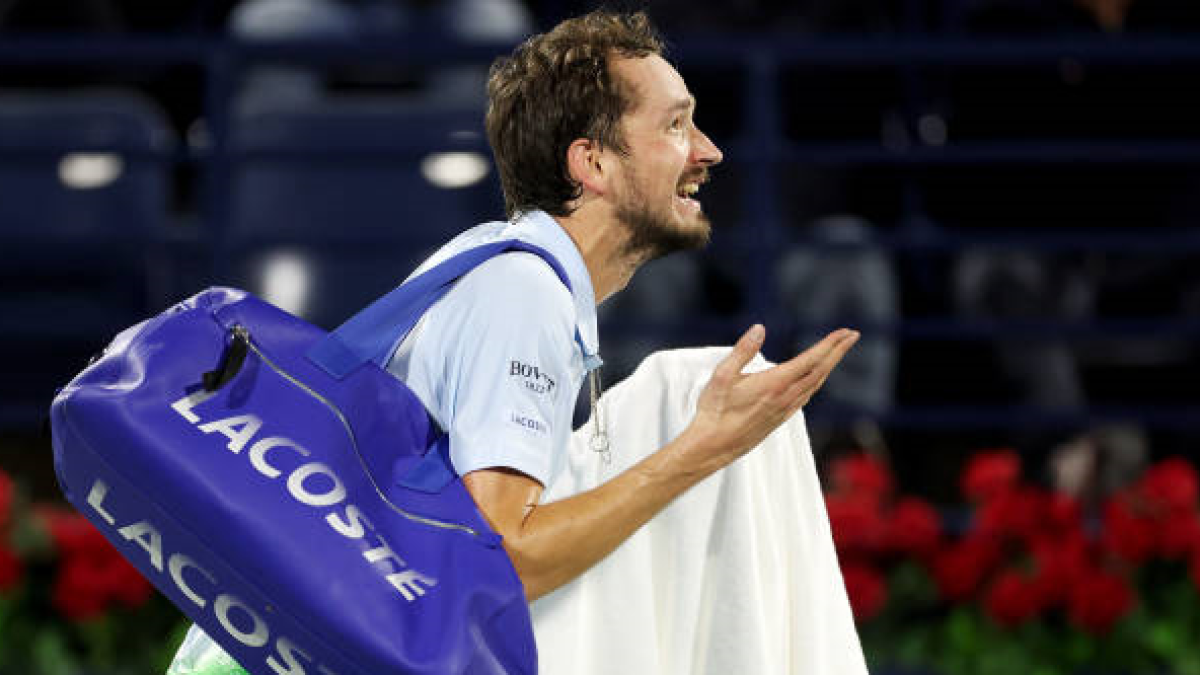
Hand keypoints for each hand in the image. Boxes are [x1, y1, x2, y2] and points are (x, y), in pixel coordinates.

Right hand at [687, 324, 858, 461]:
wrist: (712, 446)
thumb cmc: (714, 411)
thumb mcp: (722, 375)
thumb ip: (742, 351)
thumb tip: (759, 329)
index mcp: (774, 384)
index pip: (810, 360)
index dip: (830, 344)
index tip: (845, 332)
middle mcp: (785, 397)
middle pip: (820, 371)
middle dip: (838, 351)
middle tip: (852, 335)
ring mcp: (784, 410)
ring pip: (816, 384)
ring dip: (829, 365)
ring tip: (837, 351)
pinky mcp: (780, 418)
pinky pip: (806, 396)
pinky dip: (817, 381)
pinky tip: (816, 377)